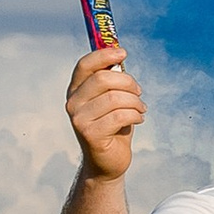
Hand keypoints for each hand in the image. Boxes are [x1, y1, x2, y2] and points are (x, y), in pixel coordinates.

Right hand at [66, 46, 145, 182]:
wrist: (108, 161)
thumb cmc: (113, 125)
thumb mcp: (113, 98)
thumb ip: (112, 78)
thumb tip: (118, 53)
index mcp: (76, 90)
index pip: (84, 65)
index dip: (104, 55)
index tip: (123, 53)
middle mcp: (73, 103)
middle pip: (103, 79)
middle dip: (128, 83)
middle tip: (139, 92)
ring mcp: (79, 119)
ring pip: (115, 98)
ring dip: (135, 102)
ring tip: (140, 109)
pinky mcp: (89, 134)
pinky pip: (120, 116)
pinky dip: (135, 115)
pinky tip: (138, 119)